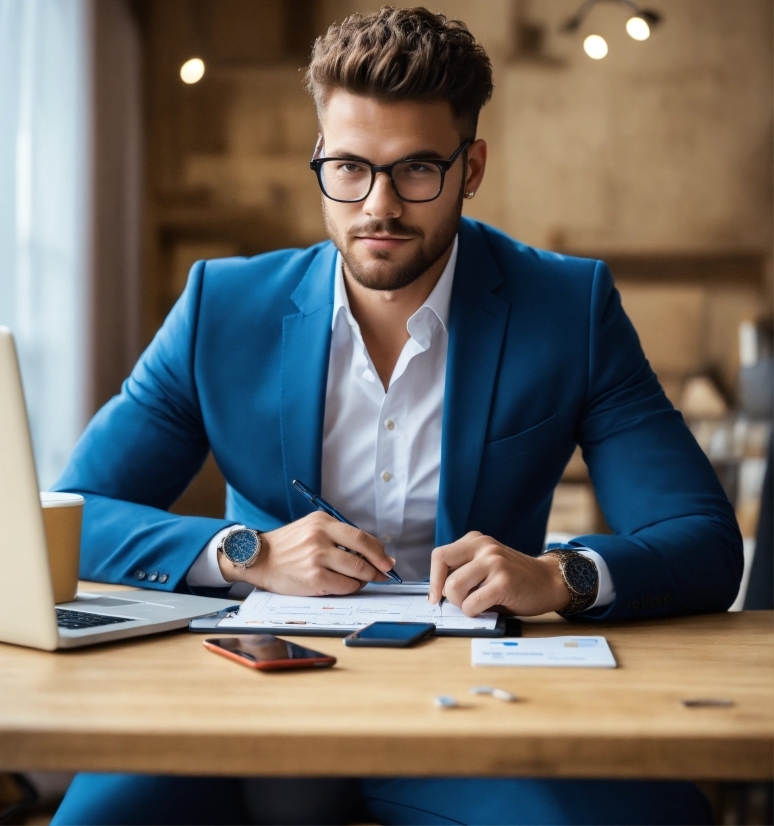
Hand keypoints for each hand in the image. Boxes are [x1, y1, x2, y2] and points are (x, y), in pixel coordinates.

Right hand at [217, 513, 394, 595]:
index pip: (361, 536)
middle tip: (385, 572)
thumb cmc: (287, 546)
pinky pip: (344, 586)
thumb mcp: (311, 528)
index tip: (386, 559)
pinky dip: (351, 588)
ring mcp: (317, 558)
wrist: (258, 558)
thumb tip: (371, 552)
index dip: (378, 550)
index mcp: (322, 521)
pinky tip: (346, 586)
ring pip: (357, 571)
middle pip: (363, 552)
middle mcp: (320, 537)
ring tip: (362, 580)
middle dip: (379, 565)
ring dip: (365, 578)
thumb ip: (337, 536)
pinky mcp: (313, 578)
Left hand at [428, 531, 571, 616]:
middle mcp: (484, 547)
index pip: (440, 555)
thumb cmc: (514, 579)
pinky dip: (474, 612)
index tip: (435, 596)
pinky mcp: (503, 581)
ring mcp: (494, 562)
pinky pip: (472, 603)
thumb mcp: (486, 565)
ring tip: (476, 604)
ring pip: (455, 586)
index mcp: (476, 541)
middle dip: (445, 591)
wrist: (549, 581)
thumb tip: (439, 594)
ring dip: (461, 603)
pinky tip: (487, 609)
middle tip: (458, 602)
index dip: (434, 578)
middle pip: (444, 568)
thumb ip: (465, 571)